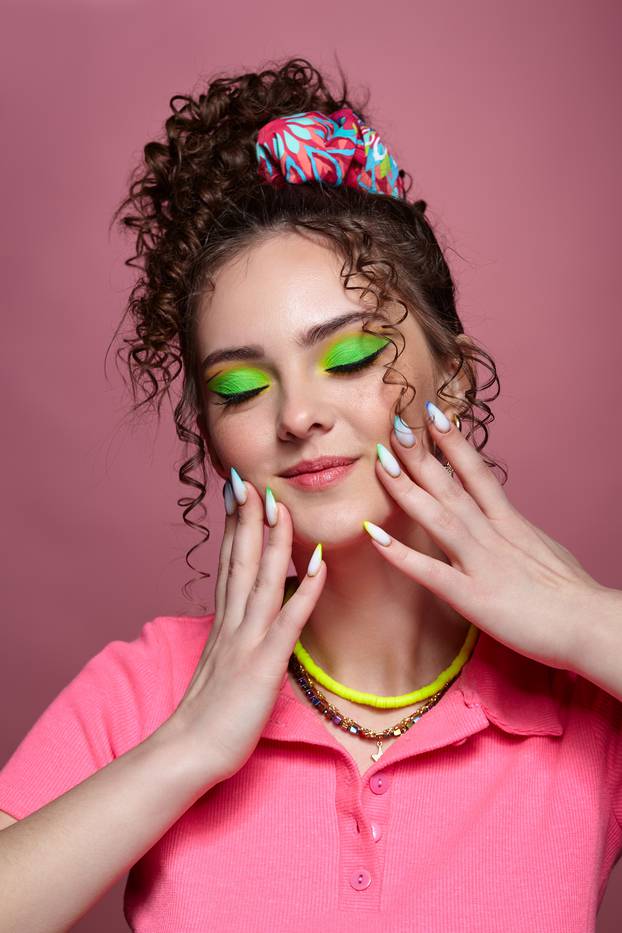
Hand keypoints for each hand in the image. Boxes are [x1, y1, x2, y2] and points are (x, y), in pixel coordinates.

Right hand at [170, 474, 325, 785]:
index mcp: (224, 622)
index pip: (229, 562)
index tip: (238, 490)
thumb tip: (243, 614)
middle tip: (250, 477)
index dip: (234, 524)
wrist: (187, 753)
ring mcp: (246, 641)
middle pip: (239, 559)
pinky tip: (317, 562)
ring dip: (272, 539)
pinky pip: (288, 621)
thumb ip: (232, 635)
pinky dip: (304, 589)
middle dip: (246, 517)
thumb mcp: (220, 665)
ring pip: (261, 579)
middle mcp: (233, 623)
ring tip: (279, 502)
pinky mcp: (263, 665)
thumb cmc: (207, 715)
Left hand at [364, 402, 605, 671]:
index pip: (477, 474)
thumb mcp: (544, 550)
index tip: (433, 414)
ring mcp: (482, 564)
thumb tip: (509, 523)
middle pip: (451, 486)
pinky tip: (374, 537)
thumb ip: (519, 534)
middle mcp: (492, 535)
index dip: (454, 442)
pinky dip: (401, 554)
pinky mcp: (474, 598)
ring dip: (407, 489)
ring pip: (438, 518)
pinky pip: (431, 573)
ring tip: (380, 461)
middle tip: (396, 422)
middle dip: (421, 454)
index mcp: (509, 524)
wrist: (592, 625)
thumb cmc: (573, 594)